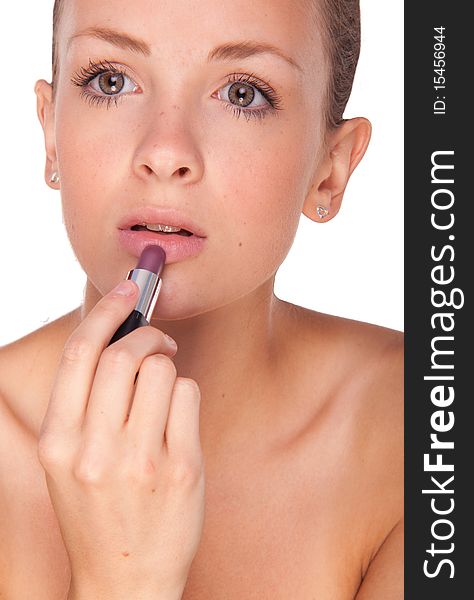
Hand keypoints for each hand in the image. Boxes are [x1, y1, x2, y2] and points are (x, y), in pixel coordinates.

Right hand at [38, 280, 204, 599]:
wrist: (126, 579)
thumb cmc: (98, 511)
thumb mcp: (71, 460)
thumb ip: (86, 402)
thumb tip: (117, 334)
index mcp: (59, 442)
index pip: (79, 354)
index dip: (106, 312)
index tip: (127, 290)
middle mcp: (94, 450)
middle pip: (124, 354)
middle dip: (147, 334)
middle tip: (158, 340)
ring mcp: (140, 461)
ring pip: (163, 370)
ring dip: (168, 367)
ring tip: (166, 391)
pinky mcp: (181, 468)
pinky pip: (189, 395)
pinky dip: (186, 394)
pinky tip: (178, 420)